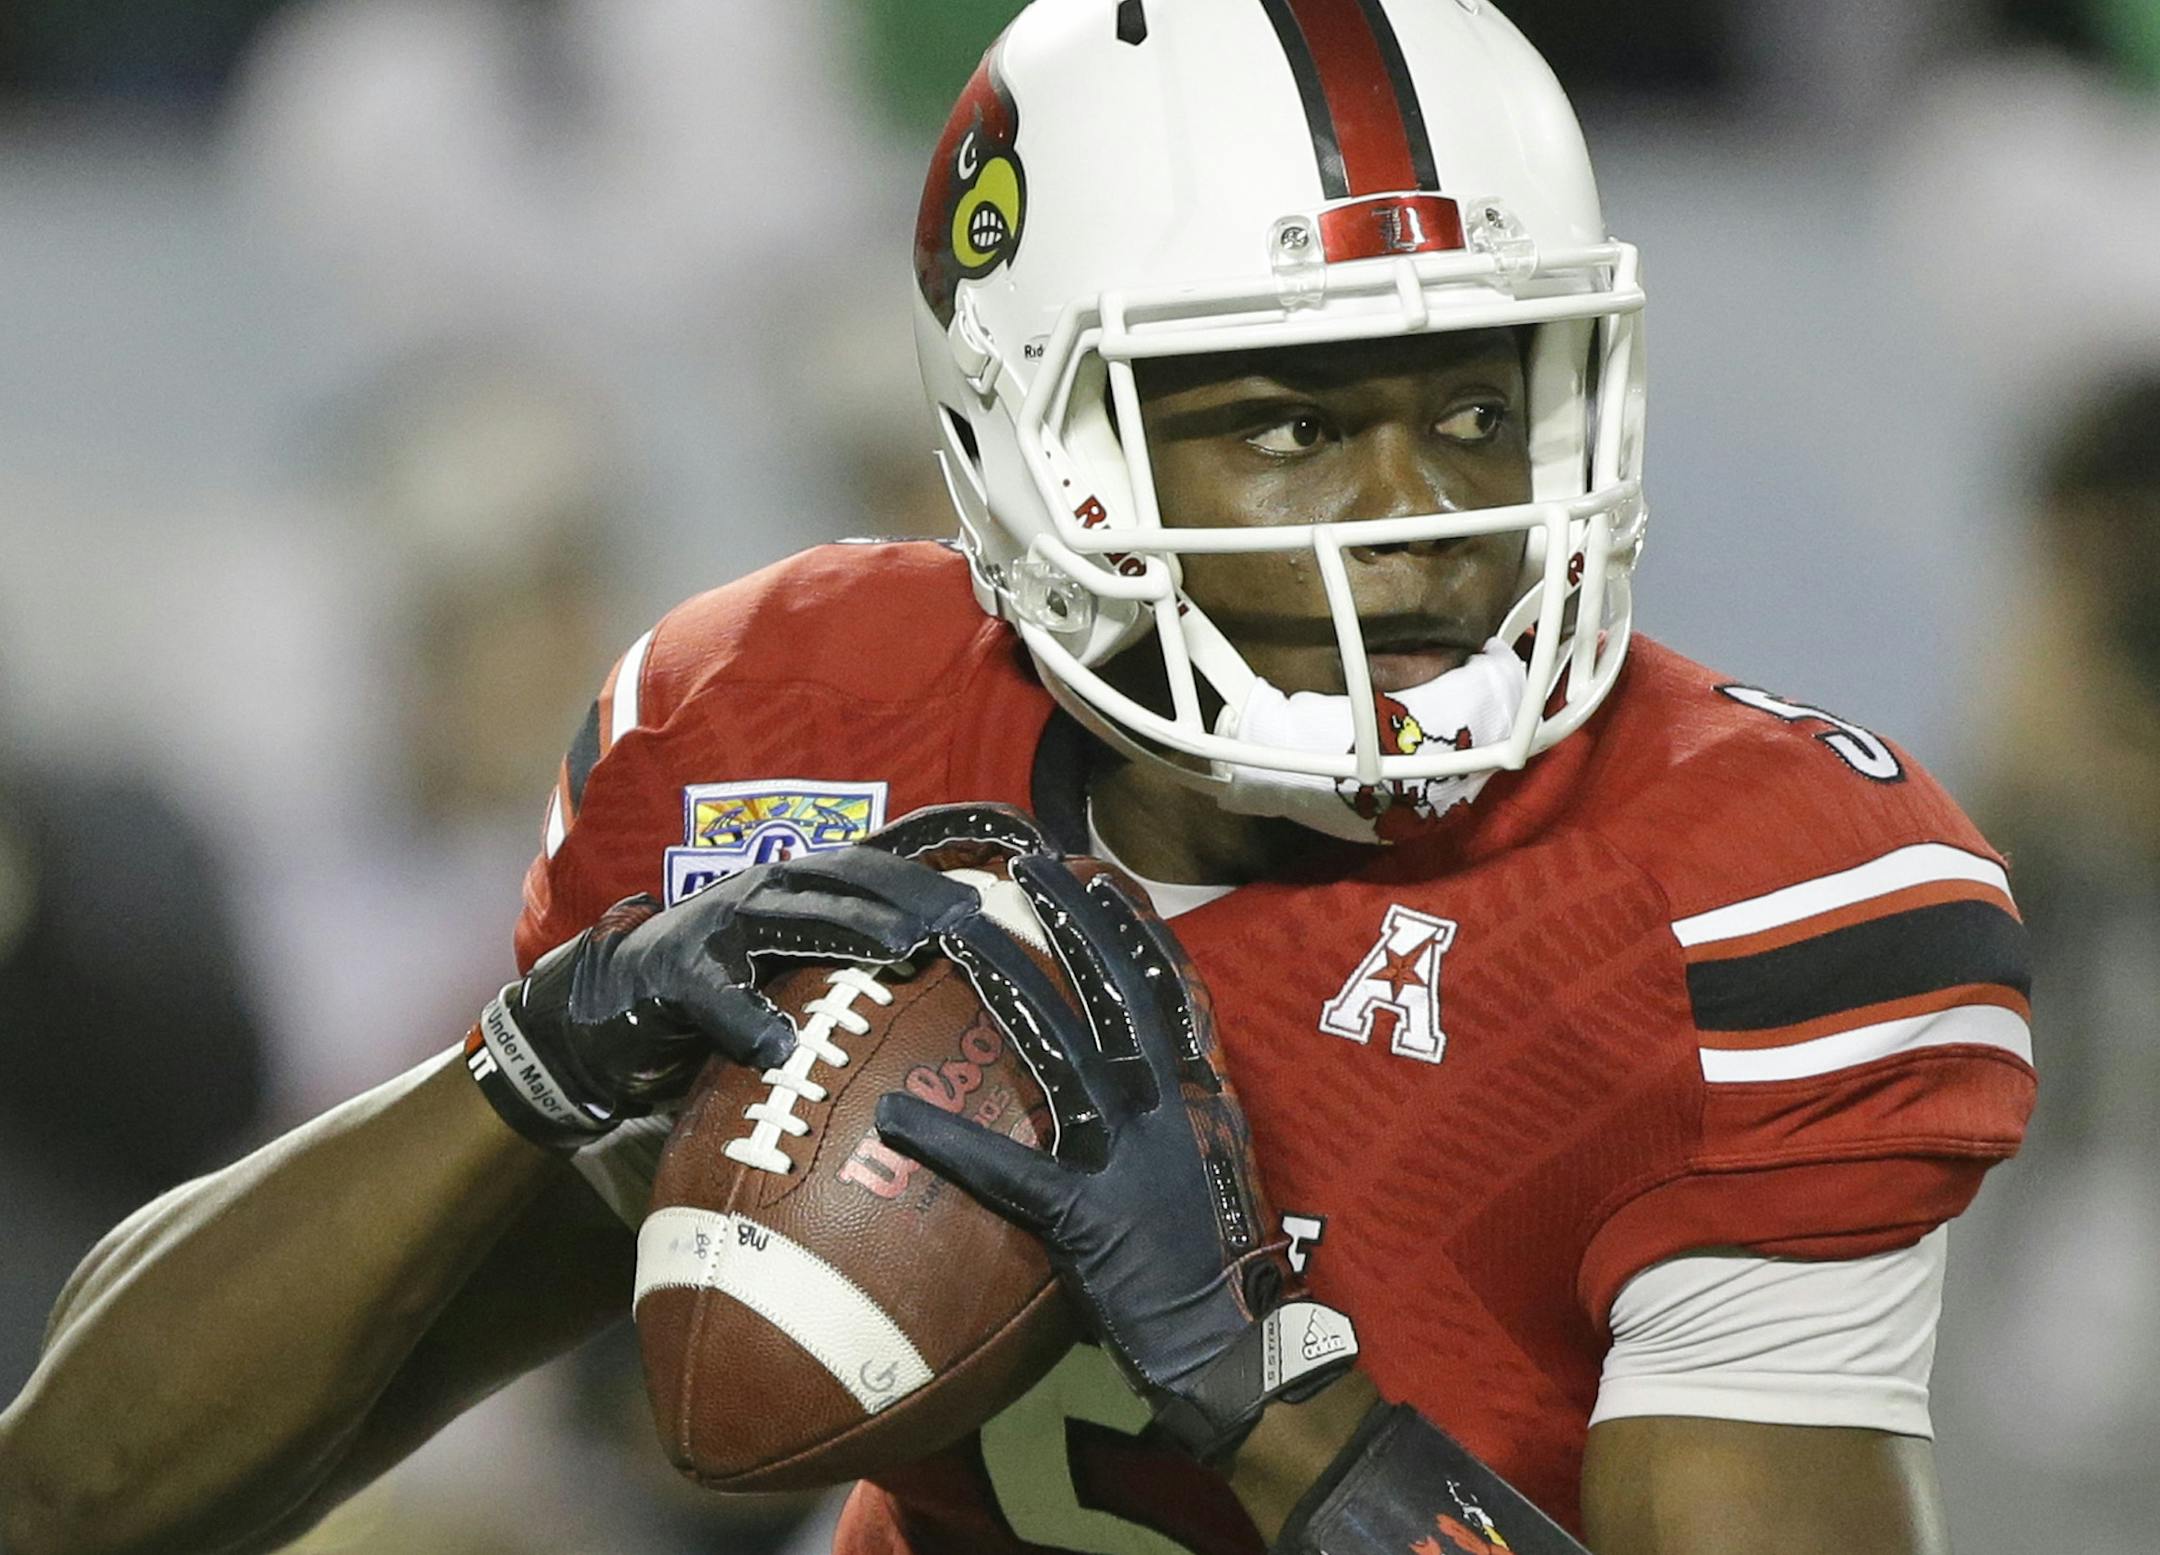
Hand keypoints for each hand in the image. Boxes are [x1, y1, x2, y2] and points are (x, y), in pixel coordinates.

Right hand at [469, 804, 1051, 1150]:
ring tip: (903, 947)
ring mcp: (719, 924)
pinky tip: (774, 1044)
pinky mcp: (671, 974)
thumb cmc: (731, 991)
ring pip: (789, 912)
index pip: (895, 845)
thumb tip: (980, 972)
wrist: (608, 1011)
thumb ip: (877, 961)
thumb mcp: (810, 970)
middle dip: (916, 884)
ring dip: (850, 925)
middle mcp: (772, 886)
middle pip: (853, 870)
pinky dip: (742, 1016)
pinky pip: (709, 994)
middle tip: (975, 915)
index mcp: (816, 883)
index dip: (959, 828)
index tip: (1030, 833)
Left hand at [875, 855, 1357, 1461]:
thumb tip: (1139, 1062)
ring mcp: (1129, 1156)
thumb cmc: (1215, 1258)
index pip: (1169, 988)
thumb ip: (1181, 1105)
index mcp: (1200, 1092)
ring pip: (1062, 1050)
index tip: (1096, 874)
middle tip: (1025, 866)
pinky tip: (897, 1118)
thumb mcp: (1213, 1159)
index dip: (1131, 927)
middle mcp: (1169, 1106)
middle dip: (1072, 921)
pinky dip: (951, 1143)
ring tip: (961, 935)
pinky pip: (1008, 1172)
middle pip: (1115, 992)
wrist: (1232, 1341)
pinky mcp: (1087, 1217)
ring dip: (1011, 985)